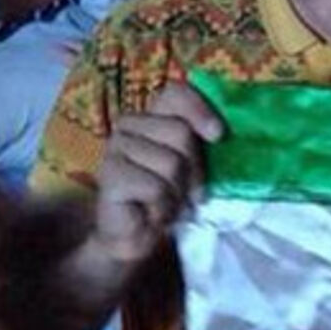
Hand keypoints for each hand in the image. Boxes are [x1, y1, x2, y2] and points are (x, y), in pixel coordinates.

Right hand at [92, 82, 223, 263]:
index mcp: (151, 116)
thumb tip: (222, 131)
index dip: (199, 109)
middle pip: (180, 132)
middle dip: (194, 169)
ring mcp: (115, 148)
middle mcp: (129, 124)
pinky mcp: (109, 176)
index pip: (175, 93)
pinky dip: (163, 207)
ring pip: (171, 163)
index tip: (218, 135)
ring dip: (178, 193)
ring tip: (167, 203)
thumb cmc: (167, 196)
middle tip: (186, 192)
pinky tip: (153, 214)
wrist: (136, 236)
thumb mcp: (191, 165)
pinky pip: (155, 187)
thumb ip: (202, 142)